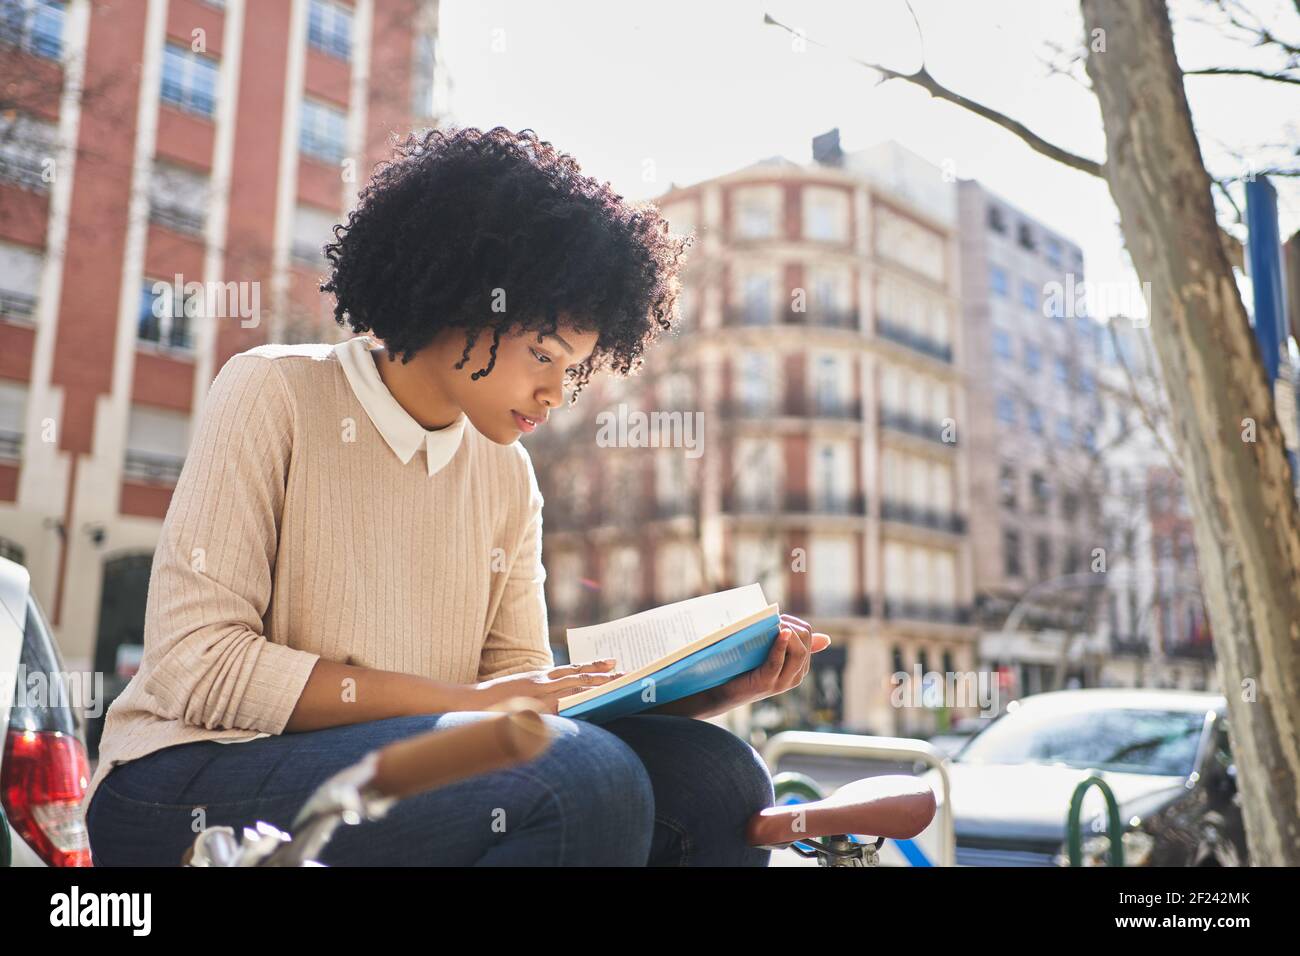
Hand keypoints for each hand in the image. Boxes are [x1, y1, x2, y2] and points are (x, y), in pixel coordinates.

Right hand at [473, 660, 625, 713]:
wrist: (467, 704)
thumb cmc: (493, 700)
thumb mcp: (519, 688)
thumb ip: (540, 691)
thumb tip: (556, 699)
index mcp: (539, 677)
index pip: (573, 669)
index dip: (594, 666)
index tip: (613, 662)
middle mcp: (542, 683)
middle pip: (579, 678)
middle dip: (604, 677)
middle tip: (626, 675)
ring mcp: (538, 697)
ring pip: (575, 690)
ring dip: (598, 689)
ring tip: (618, 688)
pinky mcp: (533, 710)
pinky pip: (562, 707)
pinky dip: (579, 706)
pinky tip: (595, 708)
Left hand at [710, 613, 830, 711]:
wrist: (725, 689)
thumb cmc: (747, 666)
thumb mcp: (772, 653)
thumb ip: (790, 643)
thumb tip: (826, 639)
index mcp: (800, 667)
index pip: (808, 636)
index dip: (793, 622)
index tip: (776, 618)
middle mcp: (796, 677)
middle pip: (805, 642)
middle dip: (791, 626)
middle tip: (773, 621)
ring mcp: (782, 682)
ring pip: (798, 652)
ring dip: (786, 632)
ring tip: (773, 624)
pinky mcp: (767, 683)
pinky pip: (777, 661)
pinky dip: (780, 645)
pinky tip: (779, 632)